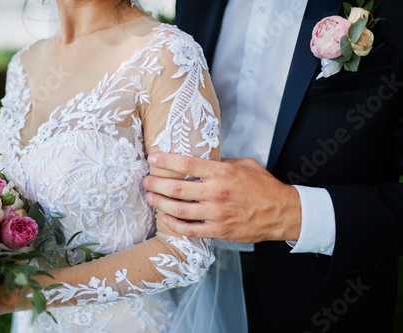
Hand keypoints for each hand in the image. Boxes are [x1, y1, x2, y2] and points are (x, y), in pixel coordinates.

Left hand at [143, 153, 301, 242]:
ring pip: (179, 210)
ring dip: (160, 202)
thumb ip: (222, 161)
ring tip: (151, 197)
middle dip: (156, 183)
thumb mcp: (246, 164)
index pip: (187, 163)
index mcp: (223, 172)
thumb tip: (203, 159)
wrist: (282, 212)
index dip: (166, 160)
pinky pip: (190, 230)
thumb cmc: (264, 187)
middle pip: (177, 187)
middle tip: (146, 180)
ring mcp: (217, 213)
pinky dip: (174, 225)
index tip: (153, 159)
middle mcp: (217, 192)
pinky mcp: (218, 230)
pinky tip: (165, 218)